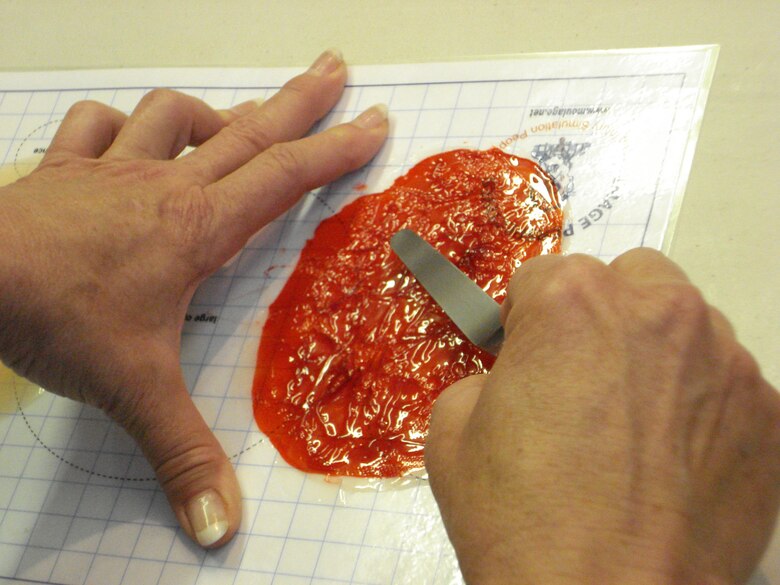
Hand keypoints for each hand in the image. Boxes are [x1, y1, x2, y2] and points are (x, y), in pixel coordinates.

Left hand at [0, 49, 387, 547]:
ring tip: (238, 121)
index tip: (374, 122)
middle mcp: (167, 184)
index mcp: (199, 227)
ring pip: (177, 115)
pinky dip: (127, 123)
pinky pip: (102, 125)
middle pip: (249, 129)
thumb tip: (221, 532)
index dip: (336, 149)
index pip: (284, 178)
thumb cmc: (58, 319)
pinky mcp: (67, 167)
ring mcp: (114, 168)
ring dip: (215, 113)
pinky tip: (136, 134)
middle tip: (336, 69)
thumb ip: (183, 456)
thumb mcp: (135, 393)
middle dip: (301, 99)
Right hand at [425, 250, 779, 583]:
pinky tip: (671, 457)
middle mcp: (659, 311)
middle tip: (579, 376)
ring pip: (685, 323)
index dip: (523, 320)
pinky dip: (698, 402)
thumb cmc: (518, 517)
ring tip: (631, 421)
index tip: (522, 356)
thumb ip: (485, 373)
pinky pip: (725, 382)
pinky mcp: (769, 413)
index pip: (543, 276)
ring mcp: (726, 360)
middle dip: (599, 313)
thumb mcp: (452, 429)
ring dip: (654, 351)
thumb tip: (512, 375)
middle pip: (628, 279)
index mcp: (573, 302)